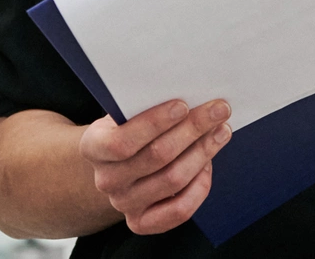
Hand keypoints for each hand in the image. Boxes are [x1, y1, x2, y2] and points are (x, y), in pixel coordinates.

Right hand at [78, 98, 231, 234]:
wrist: (117, 165)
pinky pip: (179, 210)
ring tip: (221, 131)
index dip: (155, 123)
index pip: (122, 141)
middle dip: (193, 129)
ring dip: (203, 152)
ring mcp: (123, 204)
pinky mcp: (142, 222)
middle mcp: (106, 180)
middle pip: (157, 156)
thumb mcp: (126, 113)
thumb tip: (190, 92)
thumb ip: (146, 105)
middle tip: (219, 110)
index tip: (183, 104)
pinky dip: (199, 185)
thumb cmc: (130, 129)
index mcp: (94, 147)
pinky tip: (208, 164)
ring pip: (173, 179)